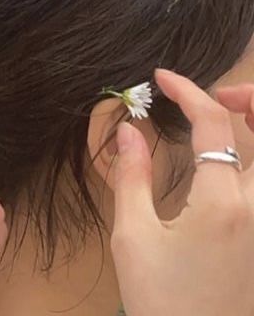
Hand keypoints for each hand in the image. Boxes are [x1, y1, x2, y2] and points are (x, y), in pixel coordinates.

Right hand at [111, 69, 253, 315]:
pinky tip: (239, 153)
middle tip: (218, 94)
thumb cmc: (162, 302)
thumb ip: (132, 177)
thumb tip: (129, 130)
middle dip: (248, 98)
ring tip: (230, 112)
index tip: (162, 78)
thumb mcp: (134, 238)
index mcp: (223, 204)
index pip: (214, 125)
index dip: (188, 91)